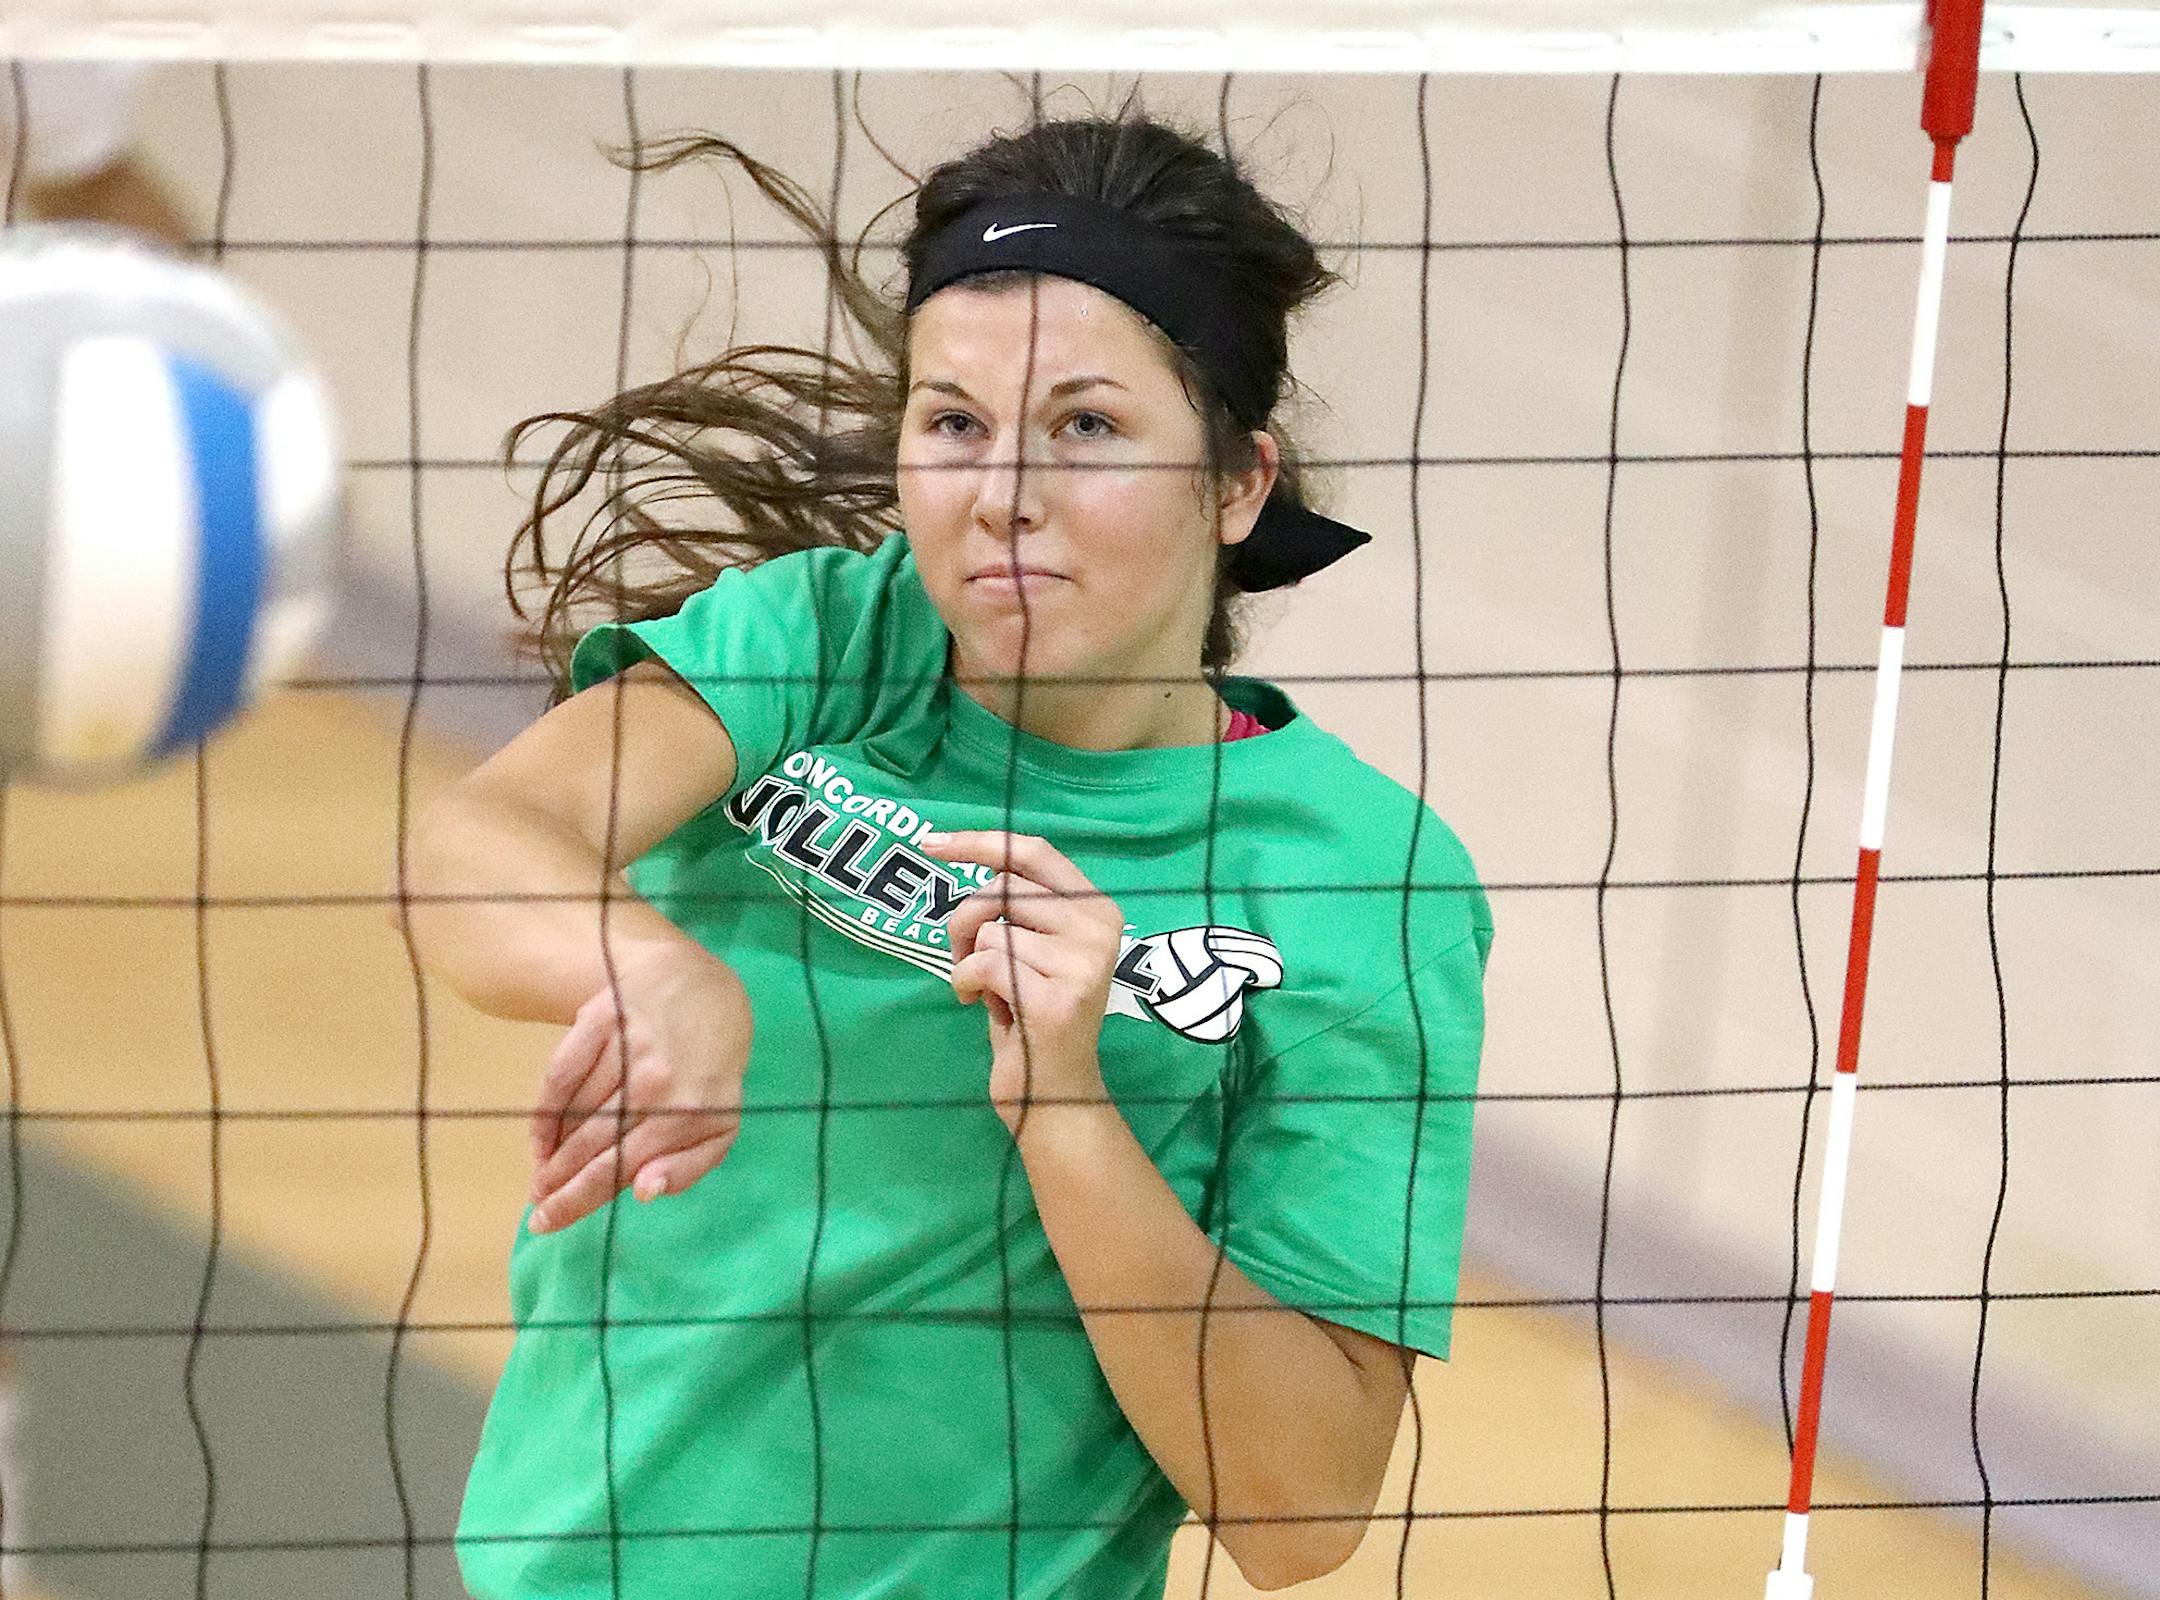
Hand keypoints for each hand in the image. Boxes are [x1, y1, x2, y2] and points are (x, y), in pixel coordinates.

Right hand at [527, 940, 752, 1233]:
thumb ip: (686, 1168)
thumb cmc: (709, 1072)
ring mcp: (625, 1048)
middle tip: (537, 1207)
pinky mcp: (599, 1019)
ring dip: (551, 1153)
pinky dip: (544, 1112)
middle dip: (555, 1185)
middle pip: (588, 1147)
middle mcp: (654, 1083)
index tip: (545, 1222)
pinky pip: (559, 1076)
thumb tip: (642, 1192)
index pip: (616, 1169)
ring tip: (541, 1177)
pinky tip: (540, 1138)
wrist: (702, 989)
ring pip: (572, 1115)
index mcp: (686, 1115)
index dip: (575, 1201)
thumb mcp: (720, 1127)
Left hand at [922, 830, 1120, 1137]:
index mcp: (1097, 909)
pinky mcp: (1055, 997)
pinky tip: (978, 1004)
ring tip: (982, 989)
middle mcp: (1098, 929)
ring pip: (991, 928)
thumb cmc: (1033, 1014)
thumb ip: (1020, 905)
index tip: (931, 841)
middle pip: (1002, 888)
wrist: (1053, 1092)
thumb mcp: (1034, 948)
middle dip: (964, 918)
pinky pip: (985, 962)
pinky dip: (965, 982)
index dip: (979, 841)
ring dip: (967, 959)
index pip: (1034, 852)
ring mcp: (1081, 963)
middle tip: (961, 954)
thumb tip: (967, 850)